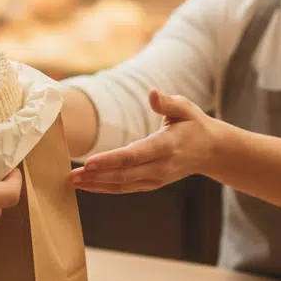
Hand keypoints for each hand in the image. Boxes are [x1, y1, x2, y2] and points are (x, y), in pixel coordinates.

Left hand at [68, 89, 227, 193]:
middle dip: (95, 176)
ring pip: (121, 185)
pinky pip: (125, 188)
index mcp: (166, 146)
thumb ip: (167, 102)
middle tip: (69, 176)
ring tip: (72, 182)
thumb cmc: (194, 124)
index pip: (134, 156)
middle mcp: (160, 167)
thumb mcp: (185, 108)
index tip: (88, 163)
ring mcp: (156, 179)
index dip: (110, 160)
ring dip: (95, 185)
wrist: (211, 151)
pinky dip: (104, 187)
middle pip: (123, 174)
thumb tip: (152, 92)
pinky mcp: (151, 184)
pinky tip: (87, 185)